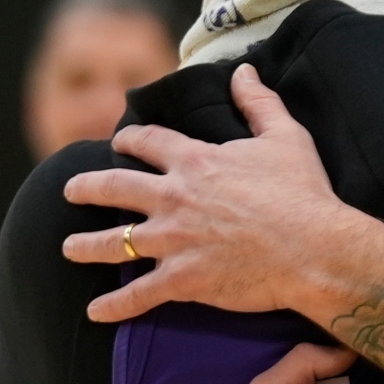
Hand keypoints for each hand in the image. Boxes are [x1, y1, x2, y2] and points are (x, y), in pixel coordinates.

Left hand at [62, 64, 377, 321]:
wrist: (315, 249)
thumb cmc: (303, 193)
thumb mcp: (285, 137)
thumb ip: (259, 102)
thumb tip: (245, 71)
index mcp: (195, 161)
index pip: (149, 143)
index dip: (132, 140)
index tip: (121, 142)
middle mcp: (174, 198)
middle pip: (115, 188)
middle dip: (87, 188)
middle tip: (71, 190)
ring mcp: (174, 241)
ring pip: (115, 242)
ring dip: (87, 246)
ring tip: (68, 249)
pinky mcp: (183, 279)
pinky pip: (138, 295)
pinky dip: (115, 305)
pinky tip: (96, 311)